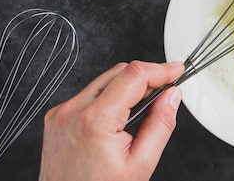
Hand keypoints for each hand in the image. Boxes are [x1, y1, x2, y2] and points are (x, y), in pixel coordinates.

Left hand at [38, 61, 184, 180]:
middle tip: (164, 93)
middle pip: (119, 72)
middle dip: (145, 78)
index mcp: (95, 120)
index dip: (160, 69)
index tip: (176, 70)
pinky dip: (108, 98)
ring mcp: (61, 113)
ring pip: (104, 80)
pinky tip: (116, 120)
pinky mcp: (56, 117)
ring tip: (139, 113)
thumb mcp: (141, 164)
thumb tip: (172, 96)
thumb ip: (161, 124)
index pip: (134, 75)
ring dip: (126, 88)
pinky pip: (88, 95)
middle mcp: (73, 110)